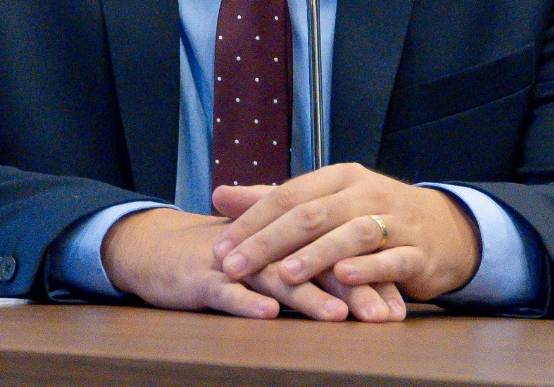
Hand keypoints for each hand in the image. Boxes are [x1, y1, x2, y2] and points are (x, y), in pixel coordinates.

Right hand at [100, 207, 405, 320]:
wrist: (155, 250)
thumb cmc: (220, 258)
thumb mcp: (267, 261)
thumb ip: (308, 268)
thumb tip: (356, 288)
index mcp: (284, 238)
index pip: (333, 253)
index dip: (365, 277)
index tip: (397, 306)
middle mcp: (263, 245)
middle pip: (314, 263)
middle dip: (351, 290)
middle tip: (383, 316)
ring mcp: (231, 261)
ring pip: (275, 276)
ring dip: (308, 296)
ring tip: (339, 316)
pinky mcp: (198, 278)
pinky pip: (225, 291)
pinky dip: (246, 302)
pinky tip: (269, 314)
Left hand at [210, 163, 482, 301]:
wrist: (445, 229)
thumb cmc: (372, 215)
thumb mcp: (327, 200)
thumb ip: (273, 200)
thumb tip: (219, 195)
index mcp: (339, 177)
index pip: (287, 195)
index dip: (251, 222)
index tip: (219, 248)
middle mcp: (366, 193)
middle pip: (312, 214)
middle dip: (269, 242)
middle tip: (236, 267)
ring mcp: (395, 221)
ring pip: (351, 233)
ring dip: (316, 255)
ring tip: (285, 275)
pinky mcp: (417, 252)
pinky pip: (391, 258)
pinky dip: (368, 267)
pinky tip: (345, 277)